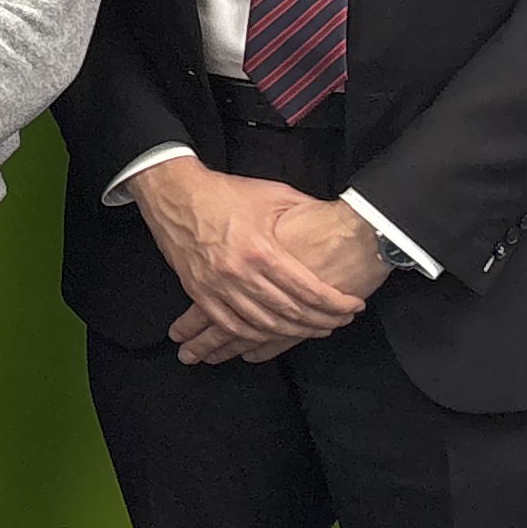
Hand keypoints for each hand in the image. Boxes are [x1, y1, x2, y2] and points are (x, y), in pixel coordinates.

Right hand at [133, 160, 382, 362]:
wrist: (173, 193)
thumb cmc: (223, 192)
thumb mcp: (271, 194)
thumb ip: (304, 209)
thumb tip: (335, 217)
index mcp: (262, 249)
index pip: (308, 290)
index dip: (335, 303)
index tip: (353, 307)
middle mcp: (240, 273)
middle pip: (290, 312)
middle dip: (321, 322)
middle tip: (339, 323)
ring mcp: (217, 285)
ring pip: (263, 325)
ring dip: (292, 333)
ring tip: (311, 330)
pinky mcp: (198, 291)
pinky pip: (230, 324)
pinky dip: (252, 336)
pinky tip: (269, 335)